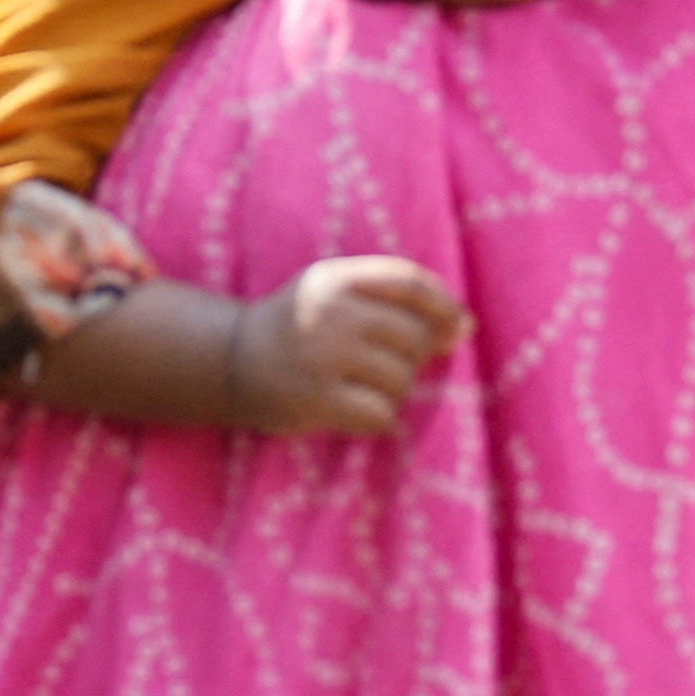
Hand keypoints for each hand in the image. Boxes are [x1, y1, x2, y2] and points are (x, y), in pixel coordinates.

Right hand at [228, 255, 468, 437]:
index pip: (410, 283)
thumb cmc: (298, 325)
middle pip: (414, 337)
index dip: (444, 305)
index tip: (460, 326)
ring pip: (401, 379)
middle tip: (390, 366)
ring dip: (394, 390)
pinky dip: (378, 418)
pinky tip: (355, 410)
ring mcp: (322, 356)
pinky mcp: (318, 400)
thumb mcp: (335, 292)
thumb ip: (394, 302)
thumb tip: (465, 326)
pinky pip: (382, 414)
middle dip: (415, 357)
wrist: (229, 360)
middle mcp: (330, 312)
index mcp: (337, 278)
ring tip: (363, 387)